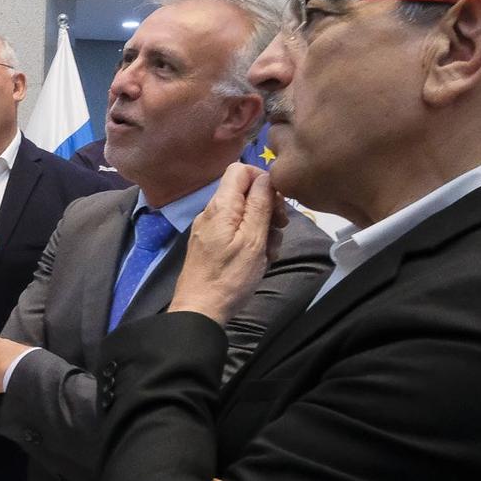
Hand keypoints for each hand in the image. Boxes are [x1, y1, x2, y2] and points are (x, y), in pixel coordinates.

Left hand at [168, 165, 280, 324]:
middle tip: (280, 229)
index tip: (278, 201)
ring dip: (264, 230)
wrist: (200, 310)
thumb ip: (259, 205)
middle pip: (246, 193)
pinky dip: (252, 243)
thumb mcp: (252, 240)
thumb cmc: (229, 277)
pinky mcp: (212, 246)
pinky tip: (259, 261)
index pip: (240, 169)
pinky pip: (236, 234)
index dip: (263, 178)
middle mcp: (212, 213)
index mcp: (221, 206)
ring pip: (245, 216)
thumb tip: (266, 176)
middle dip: (268, 208)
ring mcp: (211, 230)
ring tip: (269, 254)